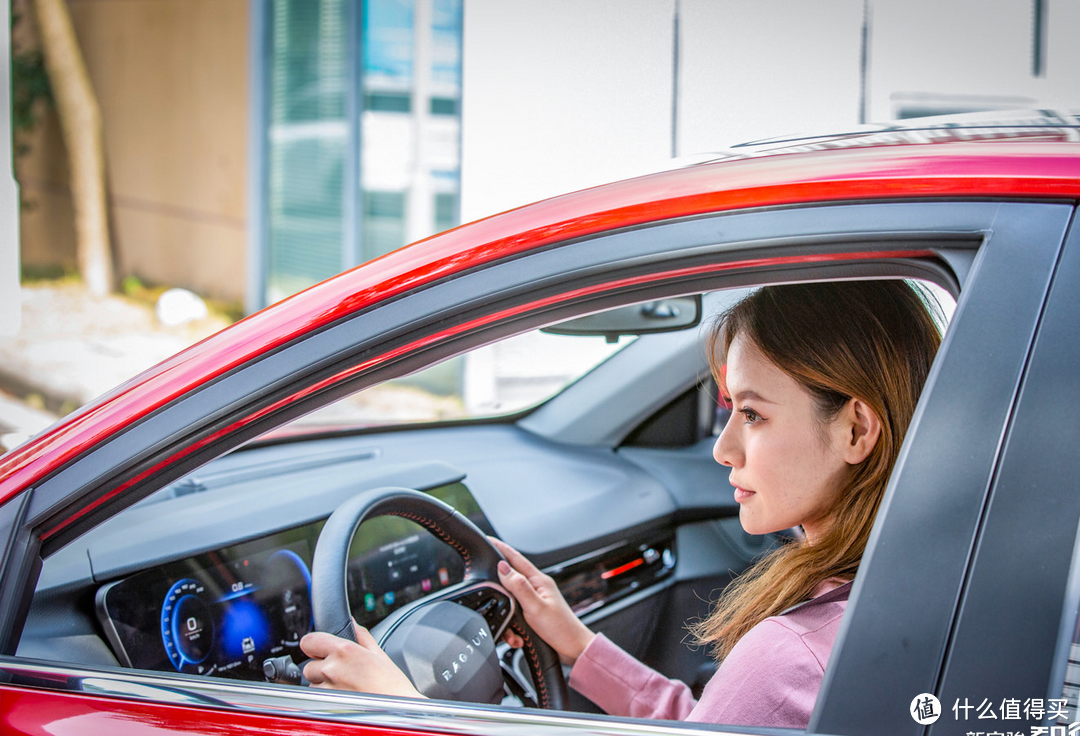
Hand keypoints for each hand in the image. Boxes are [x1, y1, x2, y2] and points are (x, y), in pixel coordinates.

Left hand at [301, 621, 424, 698]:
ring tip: (345, 686)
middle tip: (341, 672)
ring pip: (312, 683)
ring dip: (322, 683)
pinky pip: (317, 698)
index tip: (320, 649)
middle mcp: (331, 669)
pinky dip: (325, 697)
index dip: (314, 645)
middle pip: (309, 665)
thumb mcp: (378, 653)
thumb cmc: (390, 685)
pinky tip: (344, 695)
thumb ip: (360, 634)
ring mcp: (327, 689)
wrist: (396, 710)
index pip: (308, 641)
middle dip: (321, 667)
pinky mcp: (325, 705)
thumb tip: (351, 622)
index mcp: (344, 650)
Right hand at [491, 537, 594, 665]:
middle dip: (499, 595)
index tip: (488, 540)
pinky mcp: (534, 615)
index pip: (516, 558)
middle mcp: (537, 588)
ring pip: (509, 602)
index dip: (501, 548)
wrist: (574, 651)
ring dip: (508, 620)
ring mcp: (535, 601)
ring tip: (514, 633)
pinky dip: (513, 629)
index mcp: (539, 581)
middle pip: (509, 581)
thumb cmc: (561, 629)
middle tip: (495, 605)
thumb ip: (519, 586)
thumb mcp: (536, 607)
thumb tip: (503, 568)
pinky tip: (518, 637)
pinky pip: (515, 616)